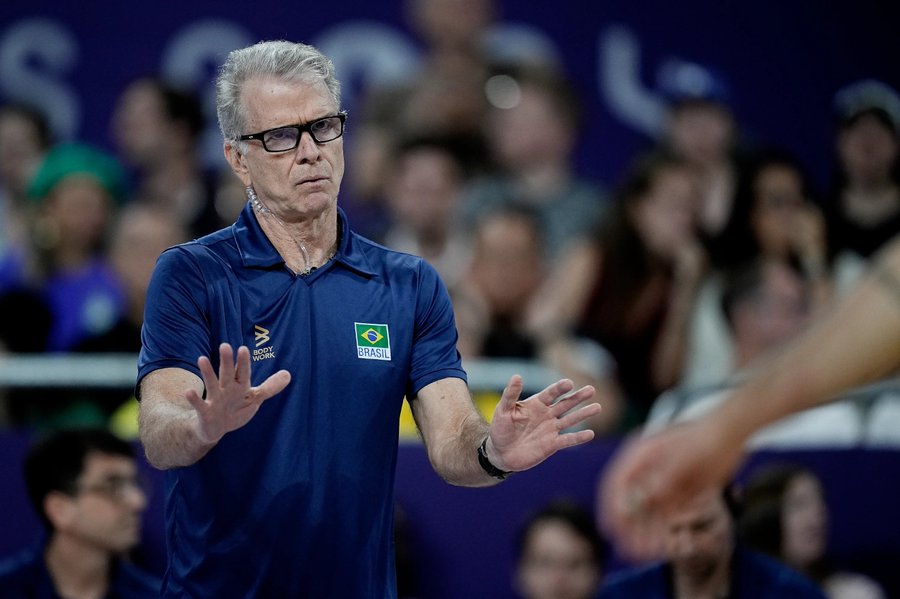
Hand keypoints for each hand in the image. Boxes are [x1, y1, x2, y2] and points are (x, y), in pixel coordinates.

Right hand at [185, 343, 291, 444]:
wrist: (215, 428)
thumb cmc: (235, 409)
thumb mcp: (254, 398)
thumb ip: (269, 387)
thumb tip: (288, 374)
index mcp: (240, 386)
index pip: (243, 372)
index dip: (243, 362)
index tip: (243, 349)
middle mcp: (226, 389)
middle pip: (227, 374)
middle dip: (227, 361)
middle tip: (225, 345)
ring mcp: (214, 400)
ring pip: (212, 385)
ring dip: (207, 373)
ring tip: (202, 358)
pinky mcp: (205, 412)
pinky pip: (199, 405)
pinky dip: (194, 399)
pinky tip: (188, 392)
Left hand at [487, 375, 599, 472]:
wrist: (500, 453)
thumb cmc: (500, 429)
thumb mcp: (503, 410)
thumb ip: (511, 394)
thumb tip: (516, 376)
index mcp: (536, 404)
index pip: (551, 393)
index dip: (560, 388)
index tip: (569, 383)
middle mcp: (546, 415)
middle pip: (565, 404)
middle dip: (578, 397)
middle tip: (592, 389)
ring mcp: (551, 429)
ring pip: (570, 420)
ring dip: (583, 414)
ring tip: (597, 407)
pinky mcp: (552, 445)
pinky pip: (568, 440)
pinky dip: (578, 438)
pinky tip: (590, 434)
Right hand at [598, 417, 743, 559]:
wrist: (730, 434)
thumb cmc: (703, 439)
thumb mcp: (683, 457)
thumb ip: (666, 478)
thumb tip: (649, 497)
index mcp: (639, 455)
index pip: (617, 483)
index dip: (612, 506)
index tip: (610, 527)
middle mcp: (647, 471)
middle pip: (631, 501)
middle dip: (628, 527)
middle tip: (626, 549)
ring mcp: (662, 483)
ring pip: (649, 513)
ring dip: (645, 533)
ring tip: (644, 554)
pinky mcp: (679, 493)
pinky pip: (668, 517)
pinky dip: (665, 532)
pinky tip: (666, 547)